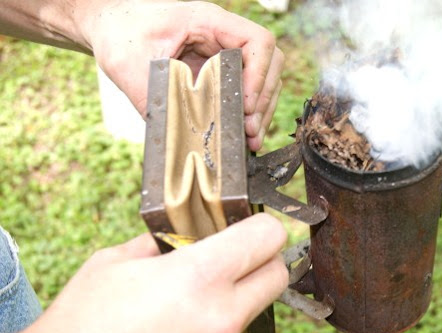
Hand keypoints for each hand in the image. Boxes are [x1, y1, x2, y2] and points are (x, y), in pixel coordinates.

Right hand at [0, 213, 287, 332]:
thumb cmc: (80, 322)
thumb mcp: (117, 261)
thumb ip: (166, 244)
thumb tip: (192, 236)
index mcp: (200, 277)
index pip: (267, 238)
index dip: (264, 227)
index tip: (256, 229)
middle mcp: (221, 319)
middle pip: (277, 278)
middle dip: (262, 265)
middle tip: (236, 264)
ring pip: (249, 320)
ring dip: (230, 311)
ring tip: (181, 318)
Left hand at [84, 0, 284, 150]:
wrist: (109, 26)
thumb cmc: (120, 34)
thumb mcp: (130, 66)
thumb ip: (154, 100)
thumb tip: (176, 138)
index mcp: (207, 21)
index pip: (257, 41)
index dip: (259, 74)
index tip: (246, 104)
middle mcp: (223, 35)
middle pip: (269, 63)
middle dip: (264, 99)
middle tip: (250, 130)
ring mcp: (223, 52)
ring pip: (263, 79)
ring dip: (262, 110)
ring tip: (251, 139)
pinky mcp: (219, 71)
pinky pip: (246, 89)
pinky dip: (249, 112)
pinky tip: (244, 134)